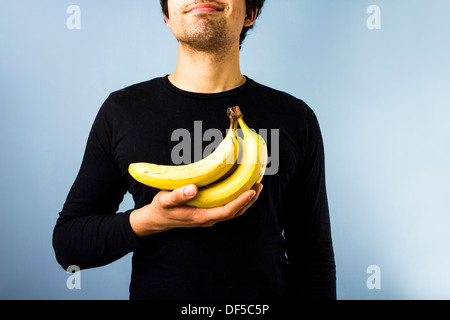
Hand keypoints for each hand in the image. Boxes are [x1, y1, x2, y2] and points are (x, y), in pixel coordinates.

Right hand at [129, 183, 262, 236]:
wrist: (156, 220)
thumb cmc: (161, 208)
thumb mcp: (165, 200)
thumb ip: (178, 195)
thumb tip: (193, 188)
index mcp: (200, 217)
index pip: (226, 211)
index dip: (240, 202)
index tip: (251, 191)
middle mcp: (208, 219)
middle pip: (235, 213)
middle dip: (249, 200)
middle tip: (259, 185)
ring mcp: (209, 218)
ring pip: (233, 212)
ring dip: (246, 201)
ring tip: (256, 186)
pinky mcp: (209, 213)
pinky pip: (228, 209)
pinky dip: (238, 200)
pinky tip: (241, 190)